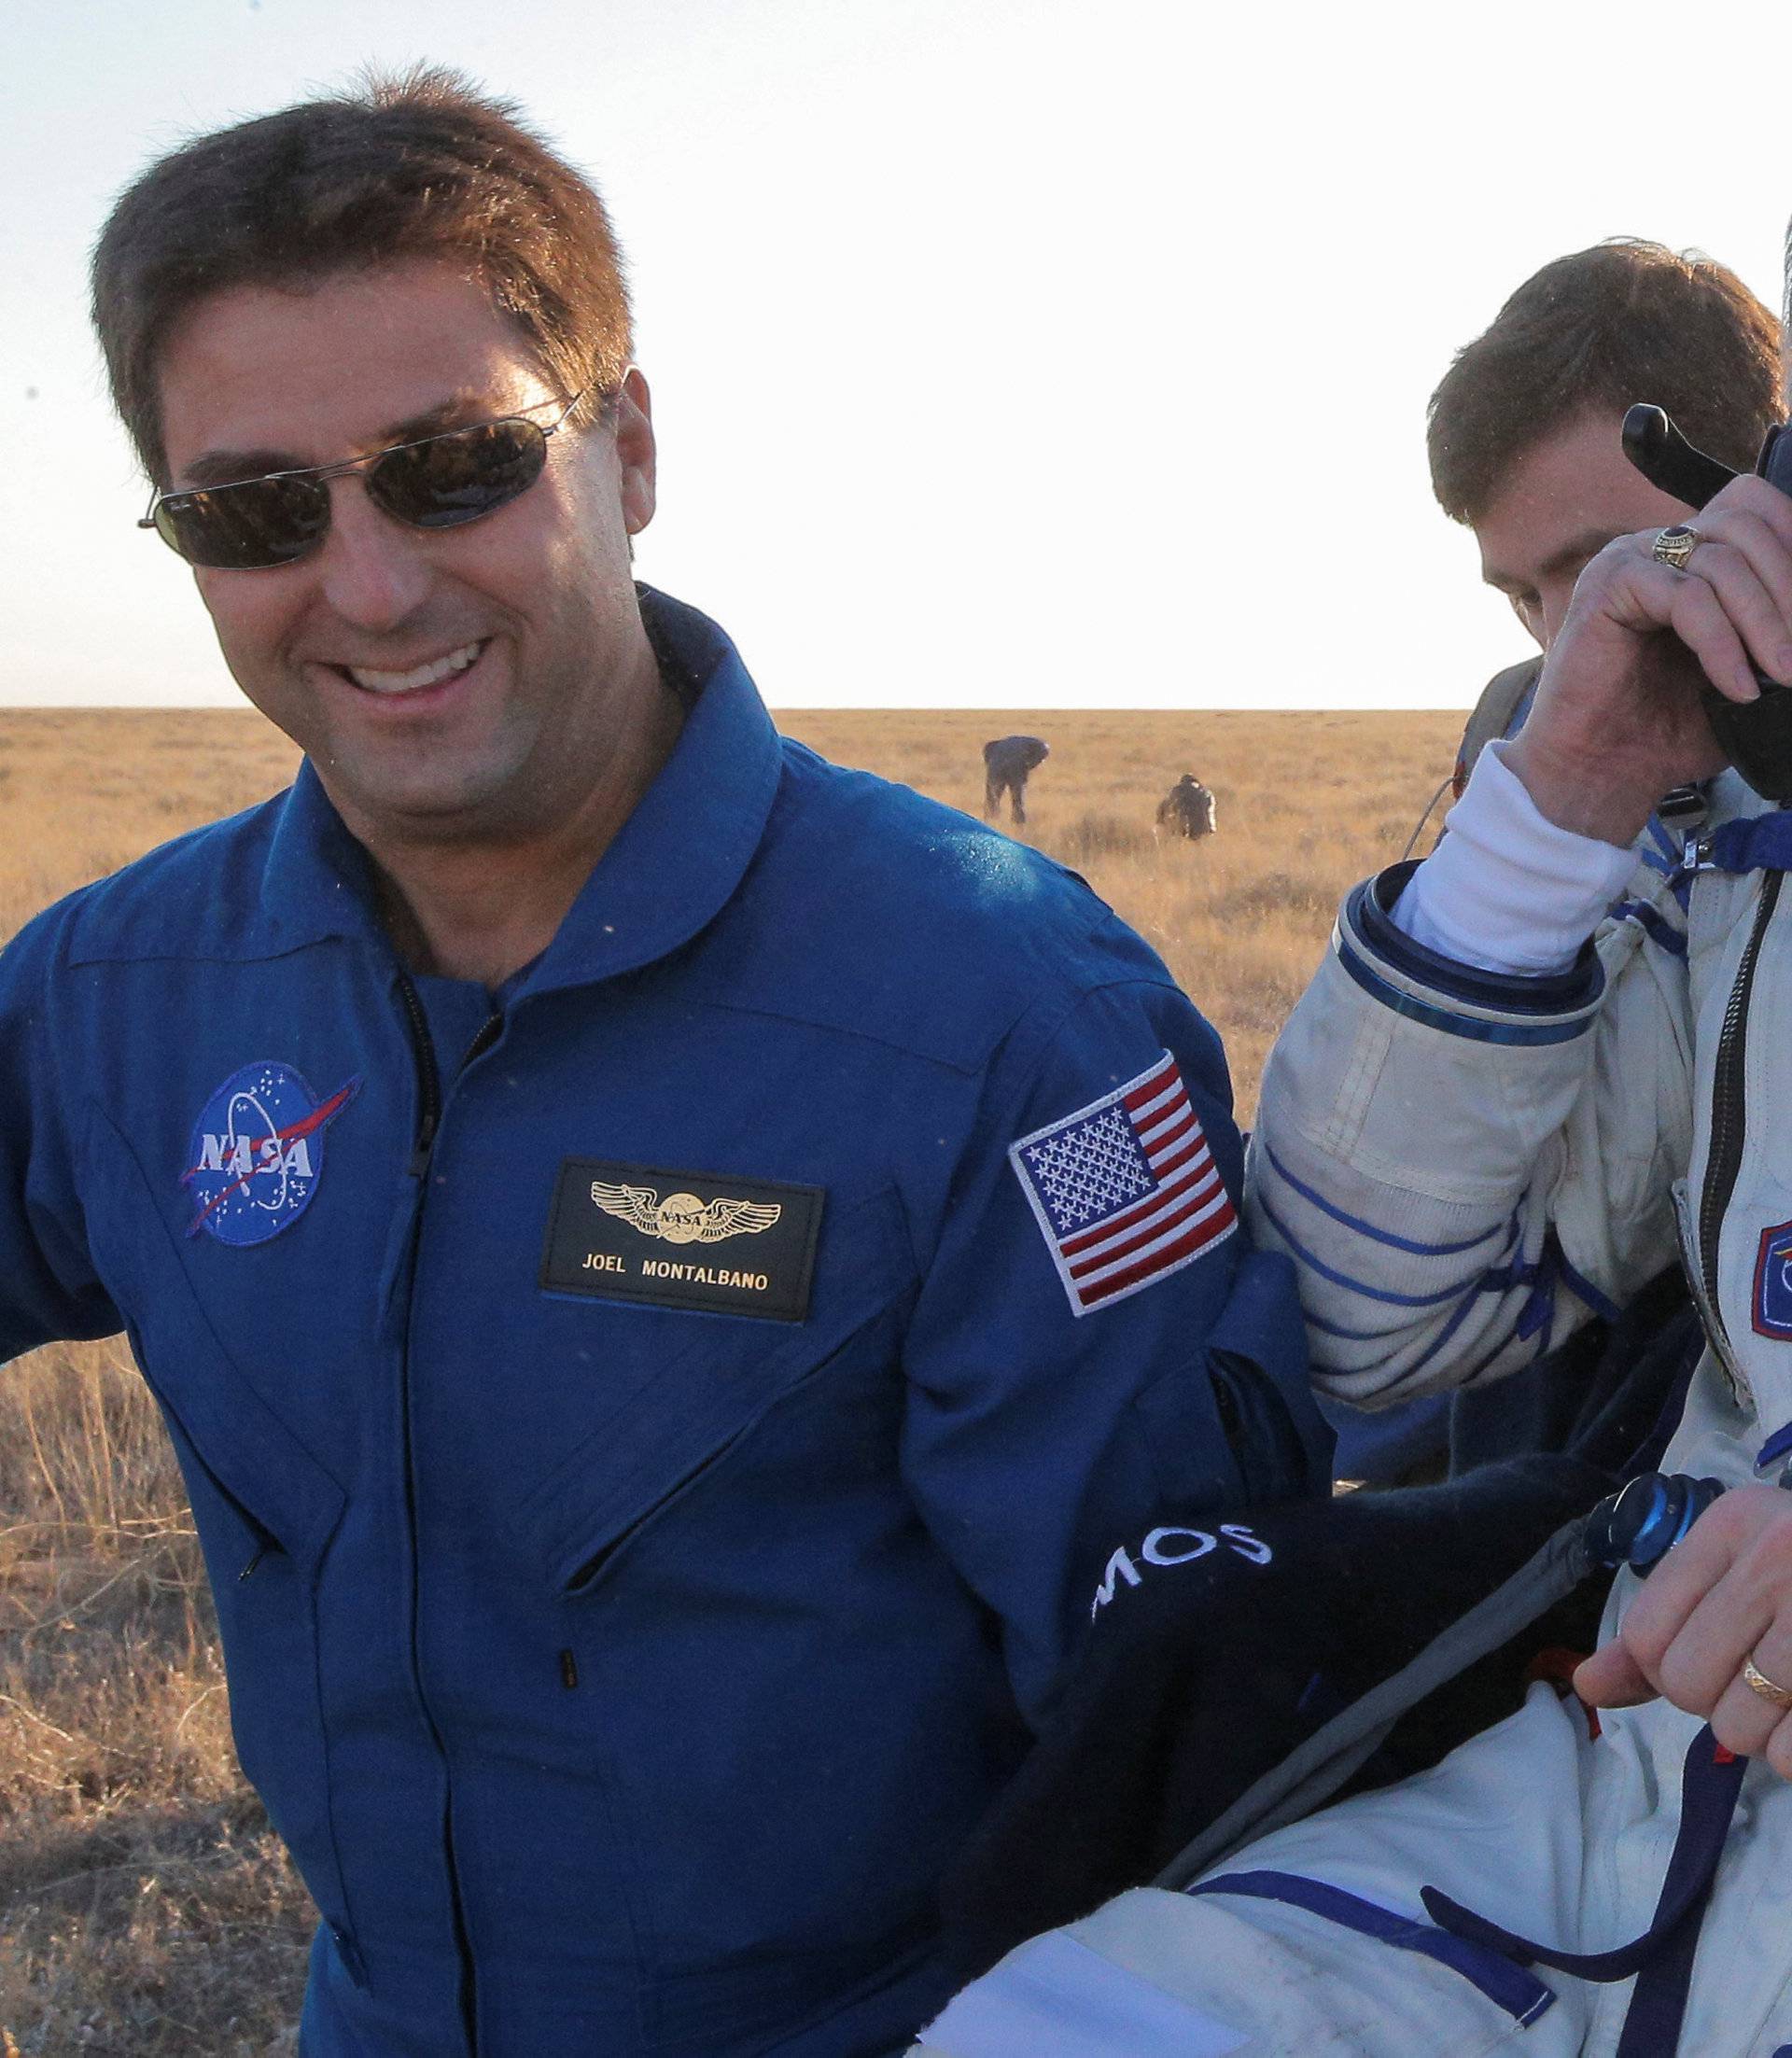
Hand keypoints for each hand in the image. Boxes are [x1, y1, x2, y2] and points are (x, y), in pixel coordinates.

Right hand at [1505, 477, 1791, 846]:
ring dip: (1765, 621)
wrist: (1604, 771)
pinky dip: (1722, 643)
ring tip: (1782, 674)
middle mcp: (1659, 548)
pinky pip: (1687, 597)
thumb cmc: (1668, 731)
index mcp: (1691, 557)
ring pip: (1723, 561)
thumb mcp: (1747, 672)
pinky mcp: (1607, 586)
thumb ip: (1778, 638)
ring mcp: (1630, 560)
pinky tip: (1736, 686)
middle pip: (1747, 525)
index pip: (1757, 509)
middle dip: (1789, 588)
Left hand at [1575, 1485, 1791, 1775]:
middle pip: (1687, 1686)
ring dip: (1767, 1734)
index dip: (1666, 1672)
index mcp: (1734, 1524)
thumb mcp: (1740, 1569)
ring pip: (1742, 1730)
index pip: (1647, 1635)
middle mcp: (1778, 1559)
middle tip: (1764, 1679)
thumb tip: (1588, 1687)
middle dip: (1718, 1703)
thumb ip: (1663, 1628)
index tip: (1711, 1660)